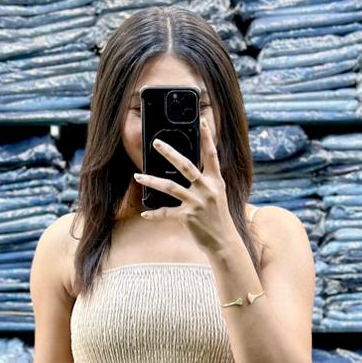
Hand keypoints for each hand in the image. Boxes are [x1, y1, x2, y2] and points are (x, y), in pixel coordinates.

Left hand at [133, 116, 233, 252]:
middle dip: (170, 153)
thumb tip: (190, 169)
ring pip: (170, 187)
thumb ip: (206, 181)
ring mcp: (197, 203)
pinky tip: (144, 213)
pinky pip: (167, 213)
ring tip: (138, 175)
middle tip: (156, 142)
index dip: (207, 137)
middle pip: (186, 166)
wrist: (223, 241)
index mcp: (215, 181)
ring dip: (151, 181)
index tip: (202, 120)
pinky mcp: (188, 217)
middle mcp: (207, 189)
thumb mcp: (216, 195)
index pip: (211, 154)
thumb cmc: (217, 217)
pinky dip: (154, 213)